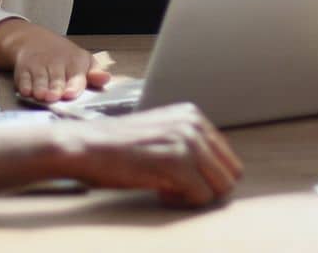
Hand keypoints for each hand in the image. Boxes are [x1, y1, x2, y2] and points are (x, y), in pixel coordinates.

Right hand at [0, 20, 111, 101]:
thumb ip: (94, 73)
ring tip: (41, 95)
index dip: (73, 85)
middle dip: (55, 88)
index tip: (70, 94)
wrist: (35, 41)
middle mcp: (56, 63)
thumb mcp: (83, 61)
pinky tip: (26, 91)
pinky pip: (22, 77)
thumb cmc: (64, 57)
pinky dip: (23, 84)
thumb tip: (106, 79)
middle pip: (56, 79)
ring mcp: (39, 65)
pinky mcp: (23, 69)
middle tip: (54, 97)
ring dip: (40, 87)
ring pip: (40, 79)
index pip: (76, 75)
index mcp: (75, 62)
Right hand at [61, 103, 242, 206]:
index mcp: (193, 115)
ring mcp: (187, 140)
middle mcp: (194, 123)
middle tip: (177, 186)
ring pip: (220, 187)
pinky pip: (201, 197)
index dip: (207, 177)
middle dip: (207, 187)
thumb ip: (189, 145)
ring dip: (195, 195)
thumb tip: (218, 172)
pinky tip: (158, 190)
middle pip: (230, 173)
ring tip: (166, 187)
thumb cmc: (118, 148)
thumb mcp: (161, 135)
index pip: (228, 158)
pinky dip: (181, 202)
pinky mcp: (177, 161)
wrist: (86, 147)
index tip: (182, 178)